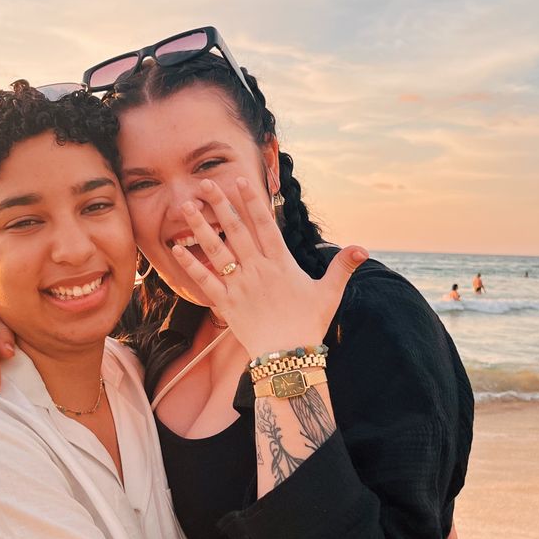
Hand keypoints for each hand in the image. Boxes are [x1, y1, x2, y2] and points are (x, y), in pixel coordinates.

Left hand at [171, 176, 367, 356]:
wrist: (288, 358)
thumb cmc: (310, 325)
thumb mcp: (330, 293)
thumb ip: (342, 267)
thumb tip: (363, 248)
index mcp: (280, 263)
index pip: (263, 224)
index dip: (251, 201)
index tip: (240, 180)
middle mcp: (257, 269)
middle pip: (236, 230)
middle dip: (220, 204)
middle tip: (205, 183)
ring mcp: (239, 285)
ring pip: (216, 250)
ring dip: (200, 227)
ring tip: (187, 207)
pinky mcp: (226, 304)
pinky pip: (204, 281)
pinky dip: (190, 265)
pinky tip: (175, 250)